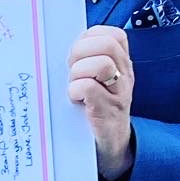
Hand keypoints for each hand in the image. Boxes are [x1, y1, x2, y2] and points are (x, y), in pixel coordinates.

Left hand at [66, 25, 133, 180]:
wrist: (109, 146)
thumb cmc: (94, 108)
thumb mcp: (95, 79)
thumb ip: (84, 60)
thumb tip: (54, 44)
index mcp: (120, 62)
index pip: (111, 34)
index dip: (89, 38)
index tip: (78, 54)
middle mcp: (125, 74)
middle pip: (107, 44)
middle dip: (81, 52)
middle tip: (71, 70)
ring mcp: (119, 93)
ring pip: (102, 63)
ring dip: (78, 72)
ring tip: (73, 85)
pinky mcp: (108, 111)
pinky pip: (89, 88)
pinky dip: (75, 90)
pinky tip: (74, 99)